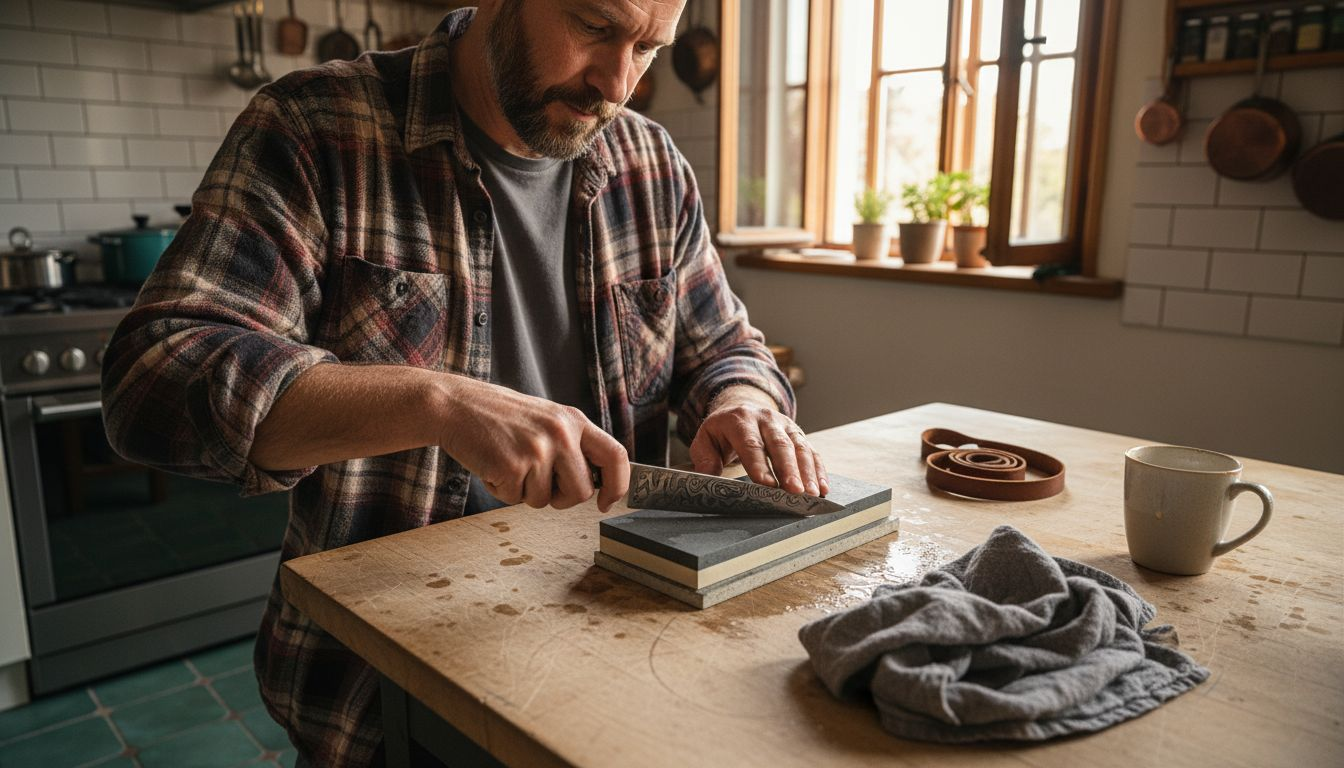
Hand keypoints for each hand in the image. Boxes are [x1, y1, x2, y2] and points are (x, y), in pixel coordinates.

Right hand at [435, 377, 629, 511]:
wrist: (456, 406)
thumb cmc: (501, 418)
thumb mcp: (547, 420)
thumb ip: (572, 445)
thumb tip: (596, 484)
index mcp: (574, 420)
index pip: (616, 456)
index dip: (618, 485)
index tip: (607, 502)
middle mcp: (561, 433)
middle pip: (582, 491)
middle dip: (561, 498)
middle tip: (537, 482)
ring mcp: (538, 450)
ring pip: (546, 501)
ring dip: (525, 492)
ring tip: (509, 463)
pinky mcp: (513, 466)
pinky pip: (516, 500)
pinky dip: (502, 490)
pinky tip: (493, 465)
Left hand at [688, 389, 828, 496]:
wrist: (741, 406)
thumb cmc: (722, 430)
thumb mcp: (705, 439)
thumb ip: (704, 458)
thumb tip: (707, 479)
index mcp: (740, 420)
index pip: (751, 443)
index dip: (759, 464)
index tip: (767, 485)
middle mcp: (766, 419)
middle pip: (780, 445)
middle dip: (789, 470)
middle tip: (795, 492)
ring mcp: (785, 425)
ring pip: (799, 447)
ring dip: (808, 472)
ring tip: (811, 493)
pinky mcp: (798, 434)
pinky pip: (811, 451)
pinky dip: (819, 470)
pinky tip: (822, 487)